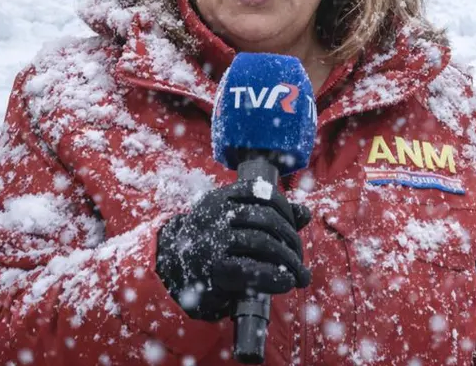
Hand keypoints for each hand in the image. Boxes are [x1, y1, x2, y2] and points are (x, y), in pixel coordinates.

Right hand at [155, 180, 311, 320]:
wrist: (170, 273)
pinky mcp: (211, 268)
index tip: (295, 229)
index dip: (287, 211)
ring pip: (262, 242)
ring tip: (298, 274)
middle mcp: (213, 215)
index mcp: (219, 199)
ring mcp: (211, 240)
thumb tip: (305, 213)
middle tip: (300, 261)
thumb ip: (270, 216)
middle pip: (267, 219)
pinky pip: (250, 269)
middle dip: (292, 241)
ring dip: (288, 260)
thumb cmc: (210, 246)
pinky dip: (275, 276)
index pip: (264, 193)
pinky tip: (286, 282)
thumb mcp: (234, 224)